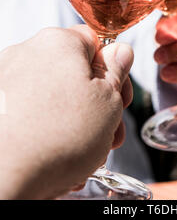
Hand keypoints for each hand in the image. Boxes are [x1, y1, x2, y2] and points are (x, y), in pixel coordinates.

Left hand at [0, 25, 132, 199]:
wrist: (6, 177)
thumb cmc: (56, 139)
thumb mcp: (109, 101)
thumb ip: (117, 71)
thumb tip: (121, 53)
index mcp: (58, 43)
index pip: (95, 43)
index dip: (113, 70)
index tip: (120, 94)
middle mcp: (27, 53)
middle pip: (74, 71)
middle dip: (96, 102)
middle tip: (108, 129)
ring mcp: (6, 79)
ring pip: (54, 94)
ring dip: (74, 118)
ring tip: (84, 150)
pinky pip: (31, 109)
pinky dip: (46, 126)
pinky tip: (58, 151)